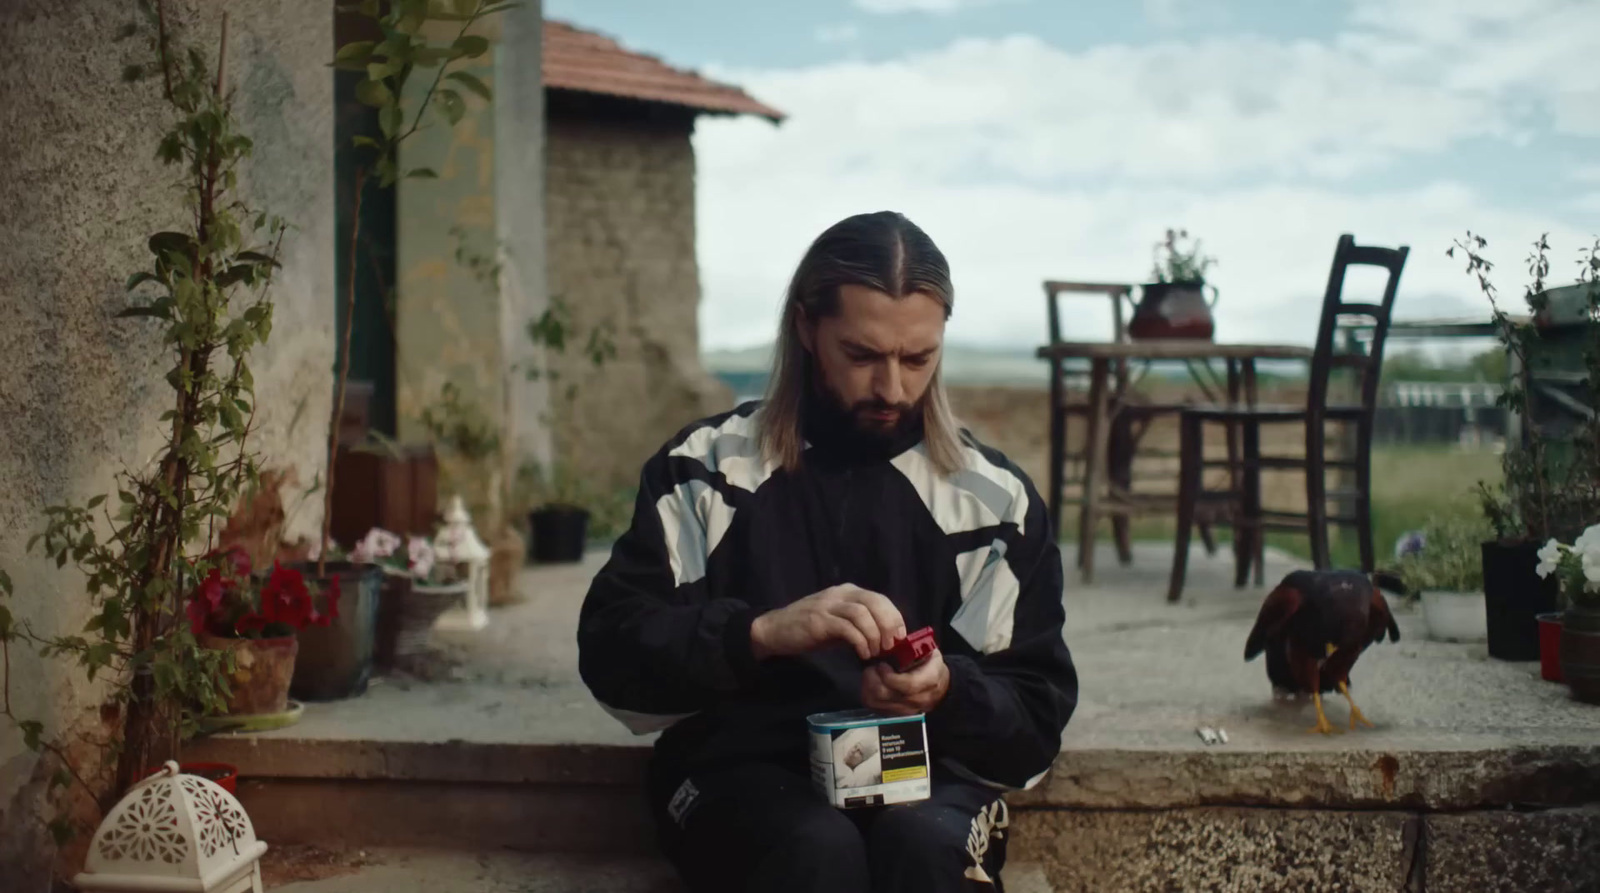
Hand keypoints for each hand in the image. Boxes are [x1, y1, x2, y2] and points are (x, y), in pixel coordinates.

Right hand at [749, 584, 905, 660]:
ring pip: (863, 613)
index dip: (894, 617)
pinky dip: (860, 641)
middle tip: (891, 646)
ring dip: (874, 635)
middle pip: (875, 602)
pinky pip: (847, 628)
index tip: (899, 637)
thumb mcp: (839, 623)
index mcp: (848, 592)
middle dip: (888, 625)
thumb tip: (886, 638)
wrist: (775, 630)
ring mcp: (828, 605)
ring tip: (875, 652)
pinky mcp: (819, 620)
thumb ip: (859, 625)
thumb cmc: (809, 629)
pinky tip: (862, 654)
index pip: (880, 598)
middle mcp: (840, 593)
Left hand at [861, 649, 948, 715]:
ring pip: (877, 703)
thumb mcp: (929, 650)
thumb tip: (894, 639)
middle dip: (873, 678)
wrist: (941, 687)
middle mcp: (918, 699)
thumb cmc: (931, 665)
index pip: (907, 685)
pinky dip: (868, 694)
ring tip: (870, 673)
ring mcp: (907, 710)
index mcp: (930, 680)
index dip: (889, 676)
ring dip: (868, 686)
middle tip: (872, 666)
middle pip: (887, 695)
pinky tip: (871, 683)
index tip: (881, 664)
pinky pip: (875, 707)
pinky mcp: (897, 714)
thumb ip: (914, 646)